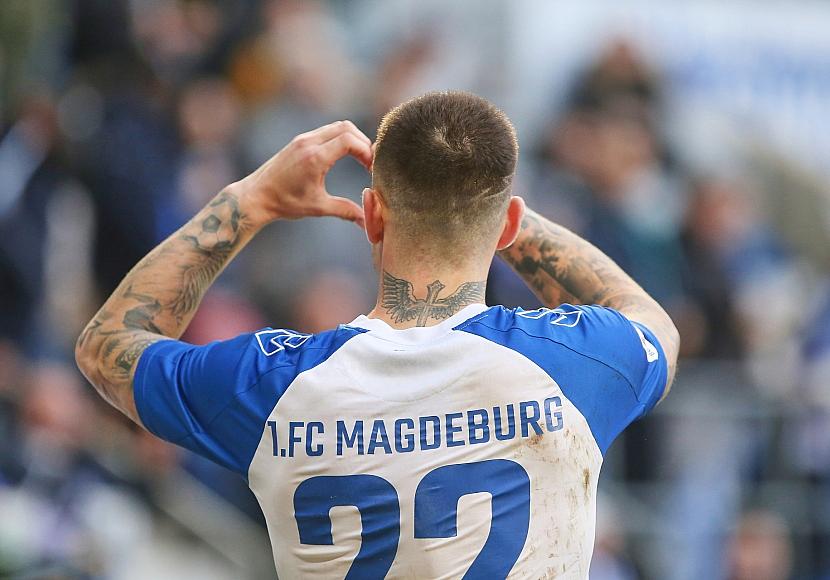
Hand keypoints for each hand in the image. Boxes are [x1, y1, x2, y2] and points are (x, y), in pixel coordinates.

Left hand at [233, 120, 372, 227]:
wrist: (256, 196)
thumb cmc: (284, 203)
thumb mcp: (317, 207)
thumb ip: (345, 210)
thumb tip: (366, 222)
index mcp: (315, 158)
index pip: (349, 140)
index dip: (366, 151)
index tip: (370, 169)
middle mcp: (309, 143)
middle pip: (347, 128)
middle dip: (363, 143)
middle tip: (369, 163)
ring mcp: (303, 139)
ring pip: (337, 126)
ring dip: (352, 139)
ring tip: (359, 160)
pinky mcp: (299, 141)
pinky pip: (326, 131)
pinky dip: (340, 139)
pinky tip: (342, 157)